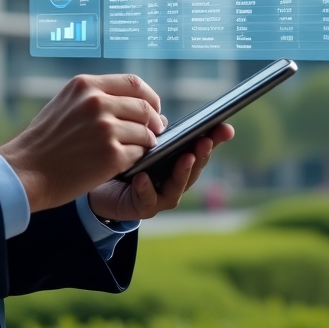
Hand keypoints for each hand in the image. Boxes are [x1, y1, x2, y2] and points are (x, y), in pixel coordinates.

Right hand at [0, 74, 164, 213]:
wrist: (25, 171)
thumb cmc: (44, 141)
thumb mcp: (65, 103)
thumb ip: (94, 97)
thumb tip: (133, 102)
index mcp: (86, 85)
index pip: (133, 82)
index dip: (149, 96)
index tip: (154, 107)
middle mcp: (97, 102)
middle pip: (143, 107)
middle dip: (154, 120)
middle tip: (156, 131)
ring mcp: (105, 129)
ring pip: (145, 132)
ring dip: (147, 142)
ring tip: (141, 148)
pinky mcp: (111, 155)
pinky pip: (138, 153)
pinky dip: (137, 158)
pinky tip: (126, 162)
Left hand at [87, 122, 234, 221]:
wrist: (102, 190)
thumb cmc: (126, 163)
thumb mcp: (141, 144)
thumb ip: (154, 134)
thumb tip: (160, 120)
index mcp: (178, 161)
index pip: (199, 148)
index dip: (214, 139)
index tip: (226, 128)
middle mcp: (175, 180)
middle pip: (194, 167)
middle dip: (202, 153)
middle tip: (205, 140)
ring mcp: (162, 196)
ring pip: (177, 186)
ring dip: (183, 171)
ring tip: (186, 157)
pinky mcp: (143, 207)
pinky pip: (146, 199)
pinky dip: (146, 188)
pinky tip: (142, 177)